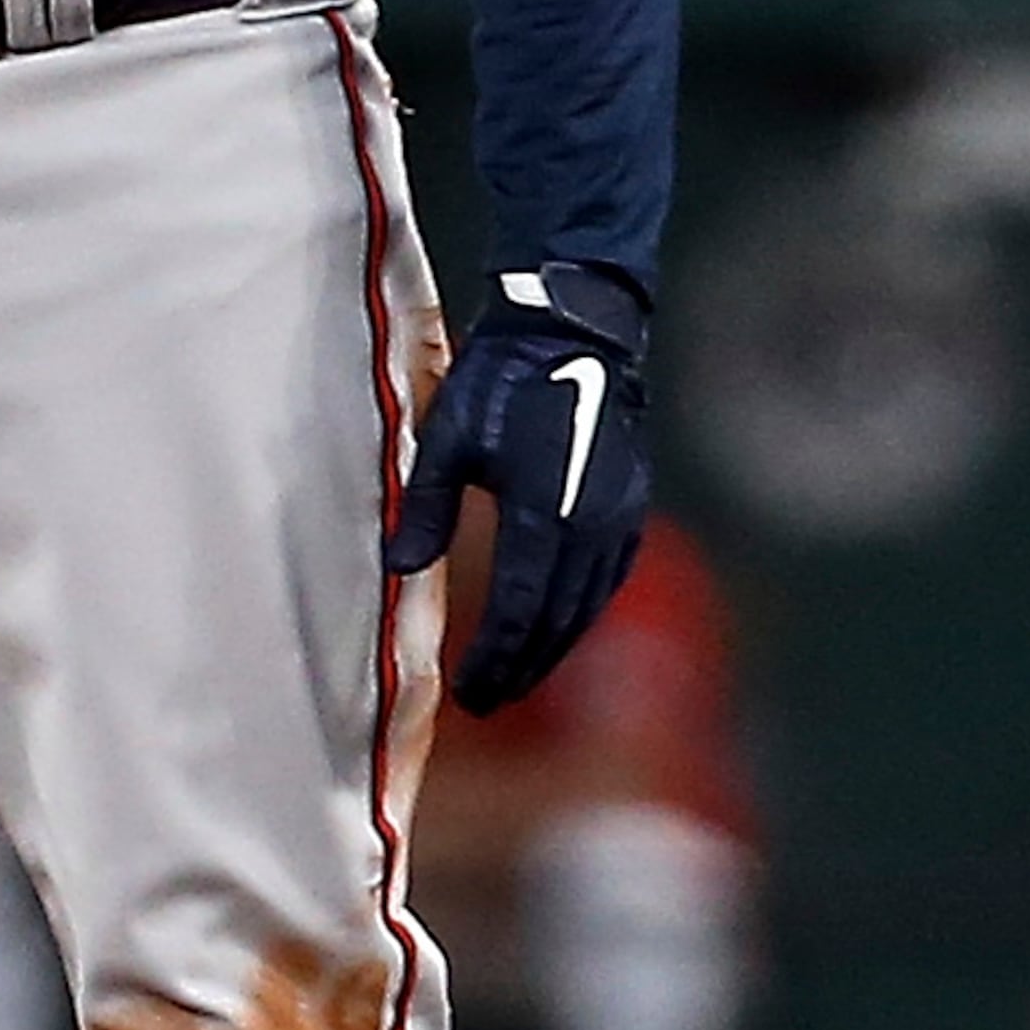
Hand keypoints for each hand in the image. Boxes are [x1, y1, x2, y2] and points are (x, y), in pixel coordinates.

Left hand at [386, 264, 651, 714]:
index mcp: (543, 514)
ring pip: (588, 606)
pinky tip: (561, 625)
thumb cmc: (505, 379)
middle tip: (490, 700)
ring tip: (520, 676)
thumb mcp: (448, 440)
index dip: (494, 660)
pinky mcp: (631, 504)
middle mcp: (591, 527)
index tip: (469, 692)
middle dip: (523, 668)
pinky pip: (608, 579)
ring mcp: (619, 517)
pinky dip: (581, 613)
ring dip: (554, 647)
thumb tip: (399, 568)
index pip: (519, 612)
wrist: (575, 329)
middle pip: (558, 623)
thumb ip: (426, 508)